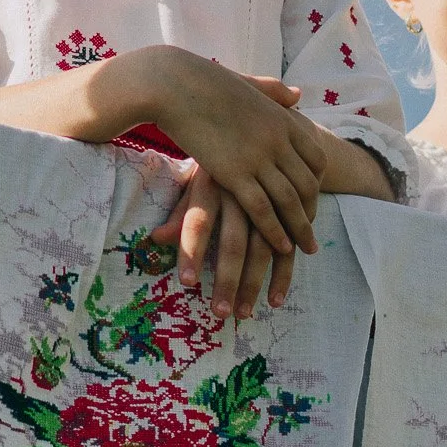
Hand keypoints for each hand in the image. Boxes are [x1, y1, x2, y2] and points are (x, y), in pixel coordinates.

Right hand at [152, 56, 325, 272]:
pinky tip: (280, 247)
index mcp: (282, 119)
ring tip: (305, 249)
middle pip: (307, 184)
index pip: (316, 158)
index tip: (313, 200)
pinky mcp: (234, 172)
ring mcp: (258, 157)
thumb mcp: (248, 83)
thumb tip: (299, 95)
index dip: (317, 182)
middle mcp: (277, 140)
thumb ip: (274, 91)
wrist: (174, 84)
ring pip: (289, 201)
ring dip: (299, 229)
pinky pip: (262, 208)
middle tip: (313, 236)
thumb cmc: (203, 81)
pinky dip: (275, 230)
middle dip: (311, 213)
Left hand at [153, 166, 294, 317]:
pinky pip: (289, 247)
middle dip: (227, 279)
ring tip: (242, 313)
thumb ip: (181, 211)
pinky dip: (283, 276)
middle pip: (234, 241)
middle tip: (219, 313)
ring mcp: (270, 202)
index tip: (187, 282)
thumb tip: (156, 238)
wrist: (264, 134)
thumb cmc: (220, 166)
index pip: (198, 220)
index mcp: (213, 183)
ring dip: (254, 283)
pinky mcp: (290, 212)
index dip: (192, 250)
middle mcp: (241, 193)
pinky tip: (274, 300)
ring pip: (264, 248)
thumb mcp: (198, 181)